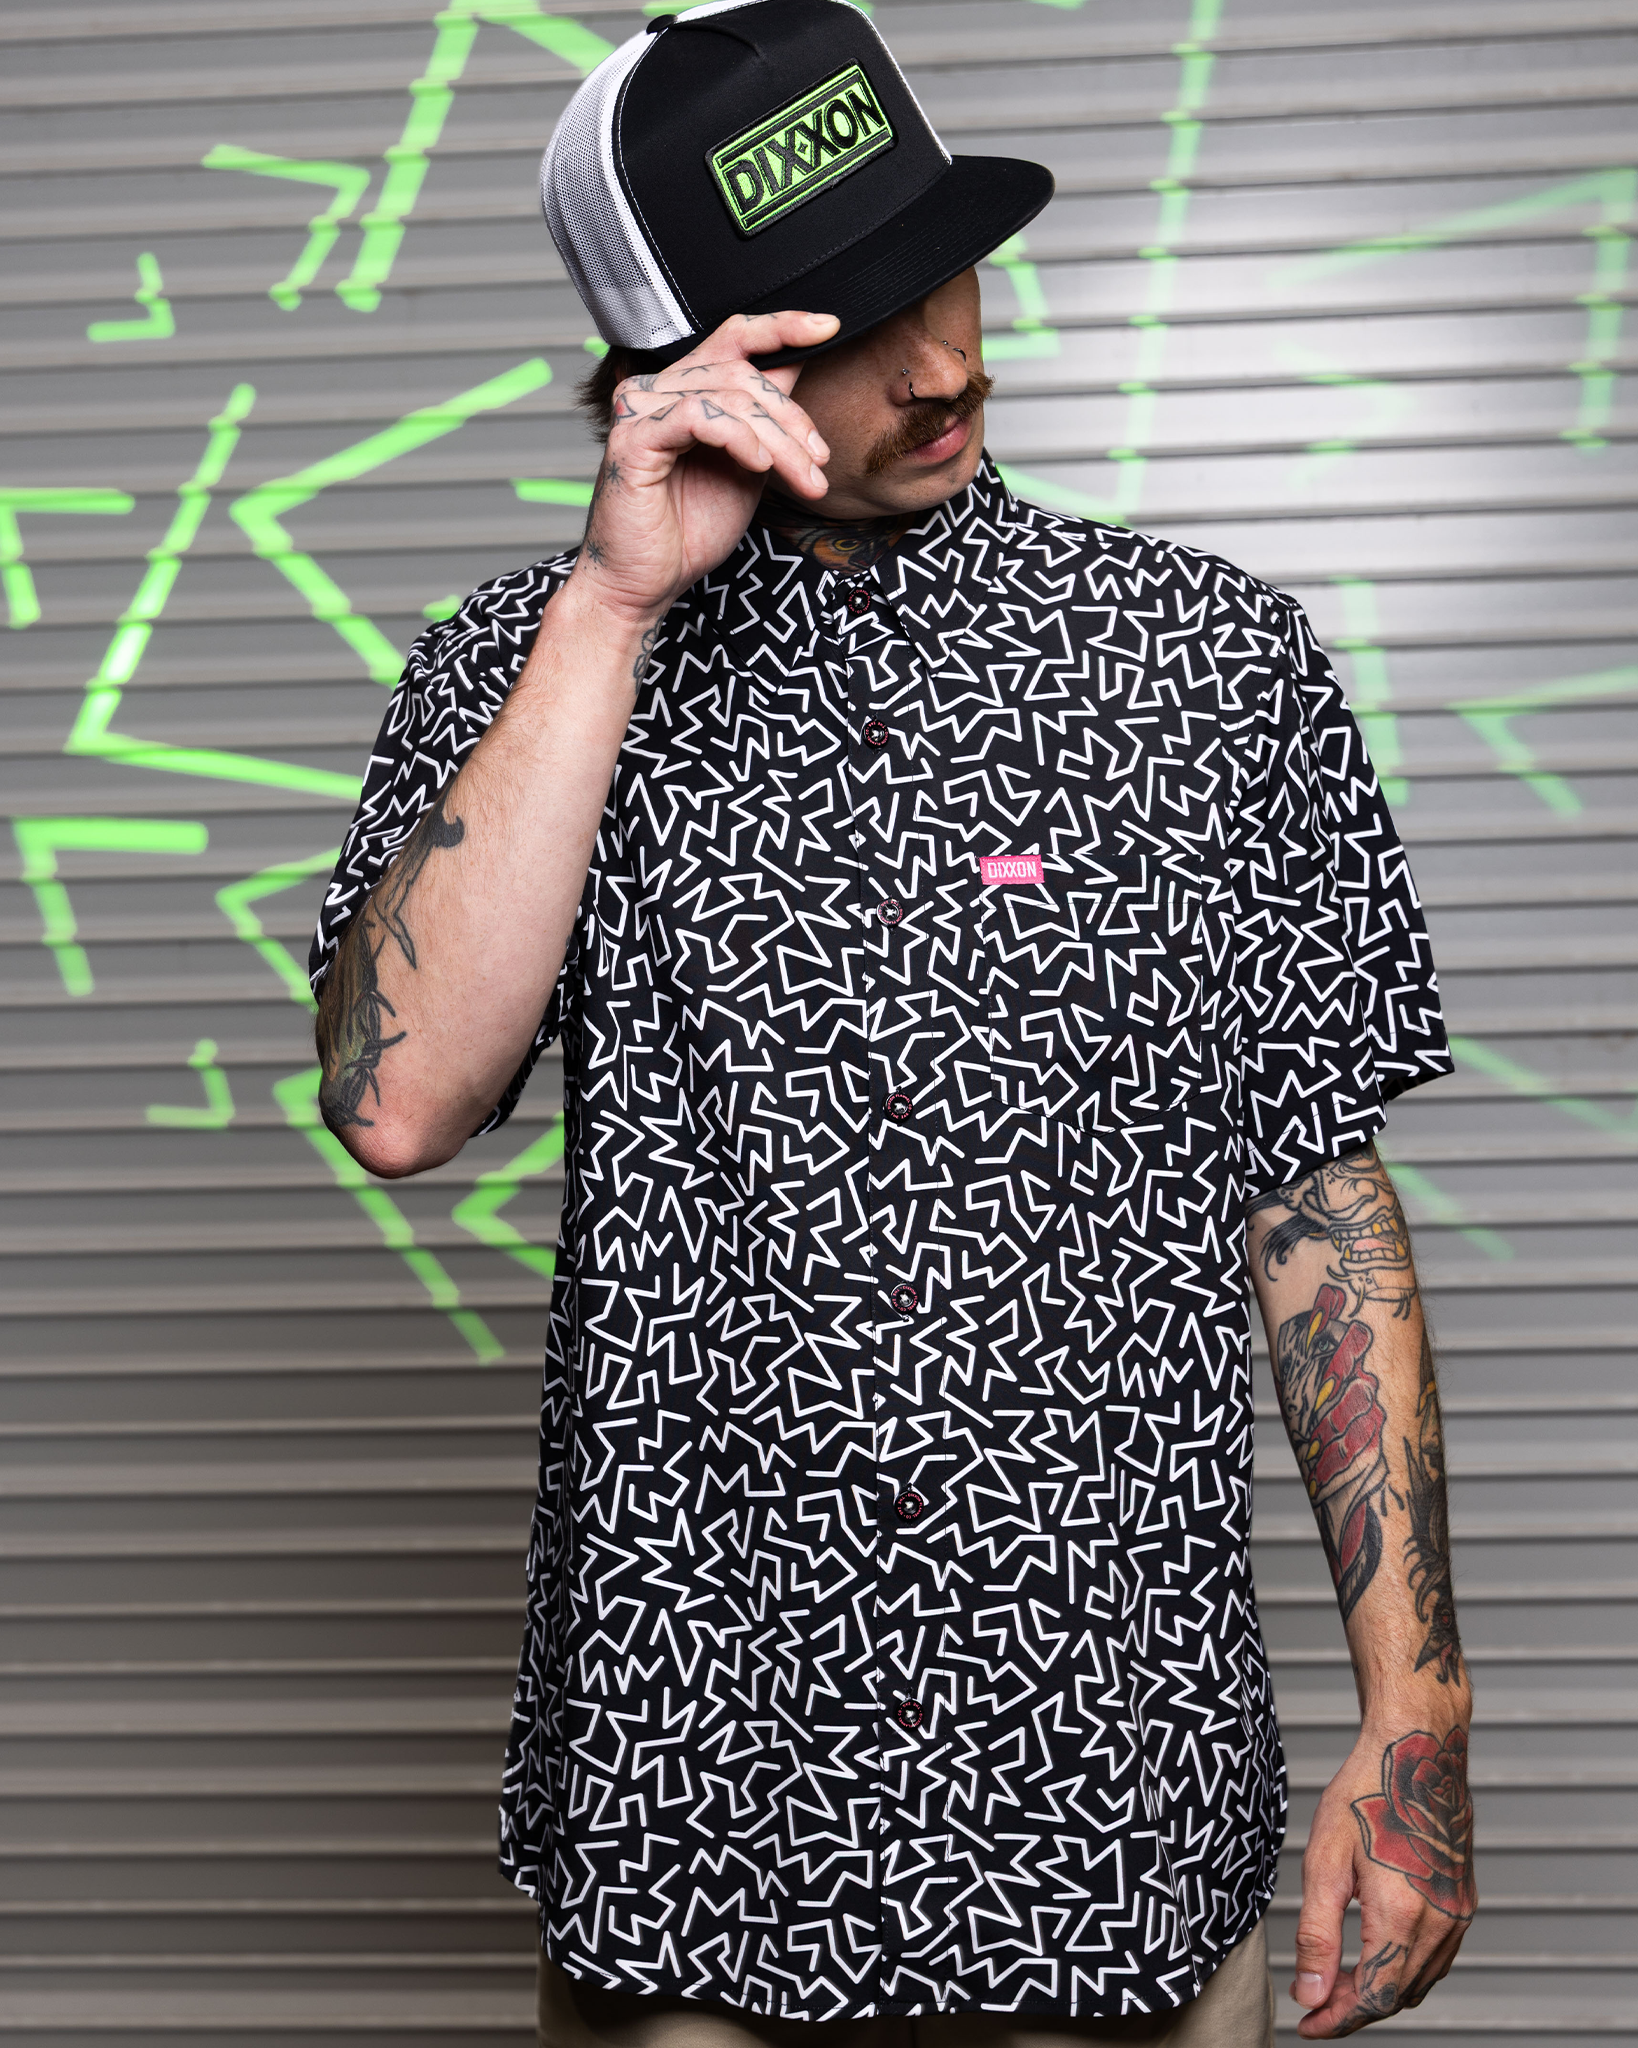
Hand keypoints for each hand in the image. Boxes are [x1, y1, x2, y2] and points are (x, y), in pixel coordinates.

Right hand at [570, 309, 837, 630]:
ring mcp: (640, 409)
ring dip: (779, 441)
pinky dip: (739, 439)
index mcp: (682, 389)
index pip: (733, 337)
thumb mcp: (748, 465)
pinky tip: (758, 466)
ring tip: (803, 480)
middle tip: (819, 463)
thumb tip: (800, 362)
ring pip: (729, 397)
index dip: (782, 326)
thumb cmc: (690, 530)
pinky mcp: (632, 437)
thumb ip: (766, 416)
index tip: (829, 326)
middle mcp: (656, 389)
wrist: (646, 583)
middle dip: (792, 419)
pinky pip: (699, 417)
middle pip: (742, 373)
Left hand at [1293, 1717, 1475, 2035]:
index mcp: (1403, 1915)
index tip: (1307, 2025)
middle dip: (1354, 2007)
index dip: (1337, 2019)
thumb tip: (1308, 1994)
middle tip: (1314, 2002)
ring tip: (1337, 1980)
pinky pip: (1437, 1957)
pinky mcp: (1464, 1902)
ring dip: (1381, 1990)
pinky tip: (1375, 1954)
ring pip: (1420, 1980)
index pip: (1373, 1997)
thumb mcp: (1324, 1862)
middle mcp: (1440, 1923)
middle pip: (1398, 1995)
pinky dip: (1406, 1969)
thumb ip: (1317, 1935)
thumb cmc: (1366, 1793)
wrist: (1417, 1750)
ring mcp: (1459, 1914)